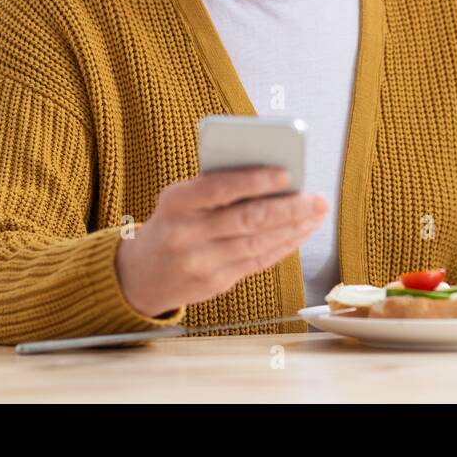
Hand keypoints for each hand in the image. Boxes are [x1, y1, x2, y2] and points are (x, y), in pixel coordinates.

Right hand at [115, 166, 327, 317]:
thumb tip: (274, 177)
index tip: (286, 173)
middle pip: (247, 220)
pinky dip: (284, 246)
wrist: (139, 275)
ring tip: (316, 213)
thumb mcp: (180, 199)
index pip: (220, 188)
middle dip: (289, 209)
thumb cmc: (172, 223)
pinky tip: (300, 232)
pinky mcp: (214, 283)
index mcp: (176, 203)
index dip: (255, 181)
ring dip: (294, 228)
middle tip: (317, 199)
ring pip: (258, 243)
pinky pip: (257, 262)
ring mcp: (200, 263)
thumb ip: (217, 188)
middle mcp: (186, 234)